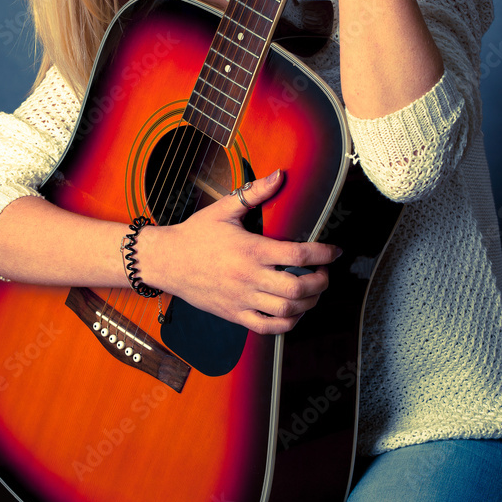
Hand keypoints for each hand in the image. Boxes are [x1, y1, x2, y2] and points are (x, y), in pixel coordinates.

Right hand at [141, 169, 339, 334]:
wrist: (166, 261)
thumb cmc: (196, 234)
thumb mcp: (225, 208)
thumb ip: (255, 192)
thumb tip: (279, 175)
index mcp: (251, 250)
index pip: (299, 256)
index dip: (324, 254)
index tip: (335, 251)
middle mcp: (249, 277)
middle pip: (298, 287)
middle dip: (321, 281)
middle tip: (325, 272)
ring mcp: (242, 299)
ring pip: (287, 310)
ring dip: (309, 302)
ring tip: (313, 290)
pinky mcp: (235, 314)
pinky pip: (267, 327)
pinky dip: (287, 323)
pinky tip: (294, 311)